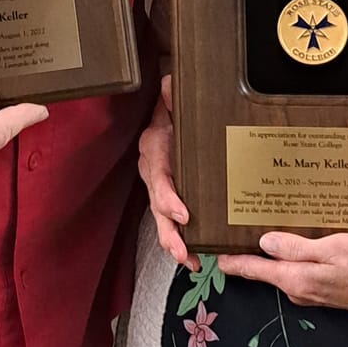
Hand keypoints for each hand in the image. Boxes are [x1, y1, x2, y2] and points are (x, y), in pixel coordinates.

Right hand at [139, 73, 193, 269]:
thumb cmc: (174, 108)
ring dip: (174, 242)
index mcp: (154, 147)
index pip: (157, 175)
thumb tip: (171, 84)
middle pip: (156, 206)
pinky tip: (194, 257)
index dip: (168, 197)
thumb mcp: (174, 99)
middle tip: (182, 252)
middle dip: (168, 232)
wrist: (169, 111)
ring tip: (190, 261)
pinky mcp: (170, 196)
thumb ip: (173, 93)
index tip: (184, 214)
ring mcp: (159, 186)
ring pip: (162, 219)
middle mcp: (152, 169)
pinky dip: (181, 241)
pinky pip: (172, 221)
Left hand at [217, 230, 347, 316]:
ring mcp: (313, 292)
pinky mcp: (326, 289)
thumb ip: (297, 248)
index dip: (228, 259)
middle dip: (248, 250)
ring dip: (273, 252)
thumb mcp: (334, 249)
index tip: (208, 250)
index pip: (252, 270)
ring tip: (261, 227)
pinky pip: (300, 271)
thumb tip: (264, 242)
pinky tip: (297, 241)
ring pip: (282, 270)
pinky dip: (292, 257)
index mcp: (297, 280)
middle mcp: (300, 291)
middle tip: (233, 227)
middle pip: (264, 269)